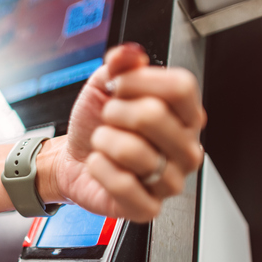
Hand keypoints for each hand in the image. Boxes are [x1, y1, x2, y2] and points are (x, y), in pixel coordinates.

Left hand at [42, 43, 205, 221]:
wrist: (75, 158)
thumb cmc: (98, 124)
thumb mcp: (105, 86)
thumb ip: (119, 65)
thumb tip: (129, 54)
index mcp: (186, 115)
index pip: (180, 87)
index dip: (139, 81)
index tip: (119, 86)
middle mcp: (186, 149)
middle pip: (154, 115)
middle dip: (115, 113)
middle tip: (109, 120)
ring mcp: (172, 181)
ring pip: (134, 151)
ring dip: (103, 142)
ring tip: (103, 144)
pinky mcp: (149, 207)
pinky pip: (124, 186)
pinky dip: (100, 170)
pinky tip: (100, 166)